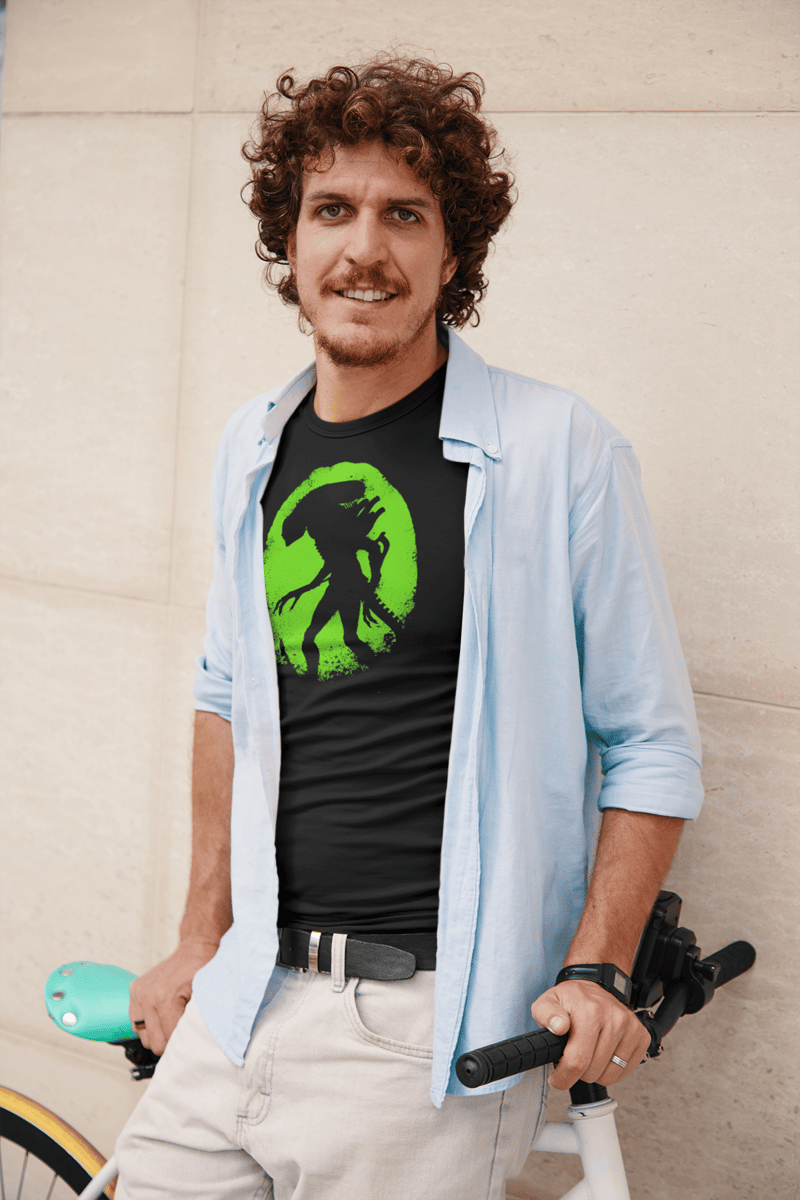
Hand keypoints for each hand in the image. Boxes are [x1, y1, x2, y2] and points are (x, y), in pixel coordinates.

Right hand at [128, 937, 218, 1055]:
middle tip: (182, 1032)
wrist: (196, 948)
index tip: (189, 1040)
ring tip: (172, 1023)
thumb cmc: (203, 971)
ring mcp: (138, 993)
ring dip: (157, 1033)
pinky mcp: (134, 989)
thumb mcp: (205, 997)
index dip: (181, 1044)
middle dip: (168, 1041)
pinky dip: (148, 1024)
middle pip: (153, 1042)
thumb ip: (195, 1022)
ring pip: (143, 1035)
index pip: (167, 1040)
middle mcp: (147, 997)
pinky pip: (136, 1021)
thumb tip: (193, 1044)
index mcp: (165, 999)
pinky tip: (161, 1016)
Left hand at [531, 979, 649, 1089]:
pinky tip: (603, 1056)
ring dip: (596, 1073)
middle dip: (578, 1074)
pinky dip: (612, 1071)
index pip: (577, 1061)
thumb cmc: (571, 1000)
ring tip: (588, 1056)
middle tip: (573, 1058)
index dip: (564, 1077)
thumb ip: (546, 1015)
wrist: (595, 988)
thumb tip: (558, 1026)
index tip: (557, 1078)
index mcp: (590, 1012)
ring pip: (611, 1075)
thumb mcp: (547, 1002)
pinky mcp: (642, 1037)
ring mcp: (630, 1028)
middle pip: (593, 1072)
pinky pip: (626, 1071)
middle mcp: (614, 1019)